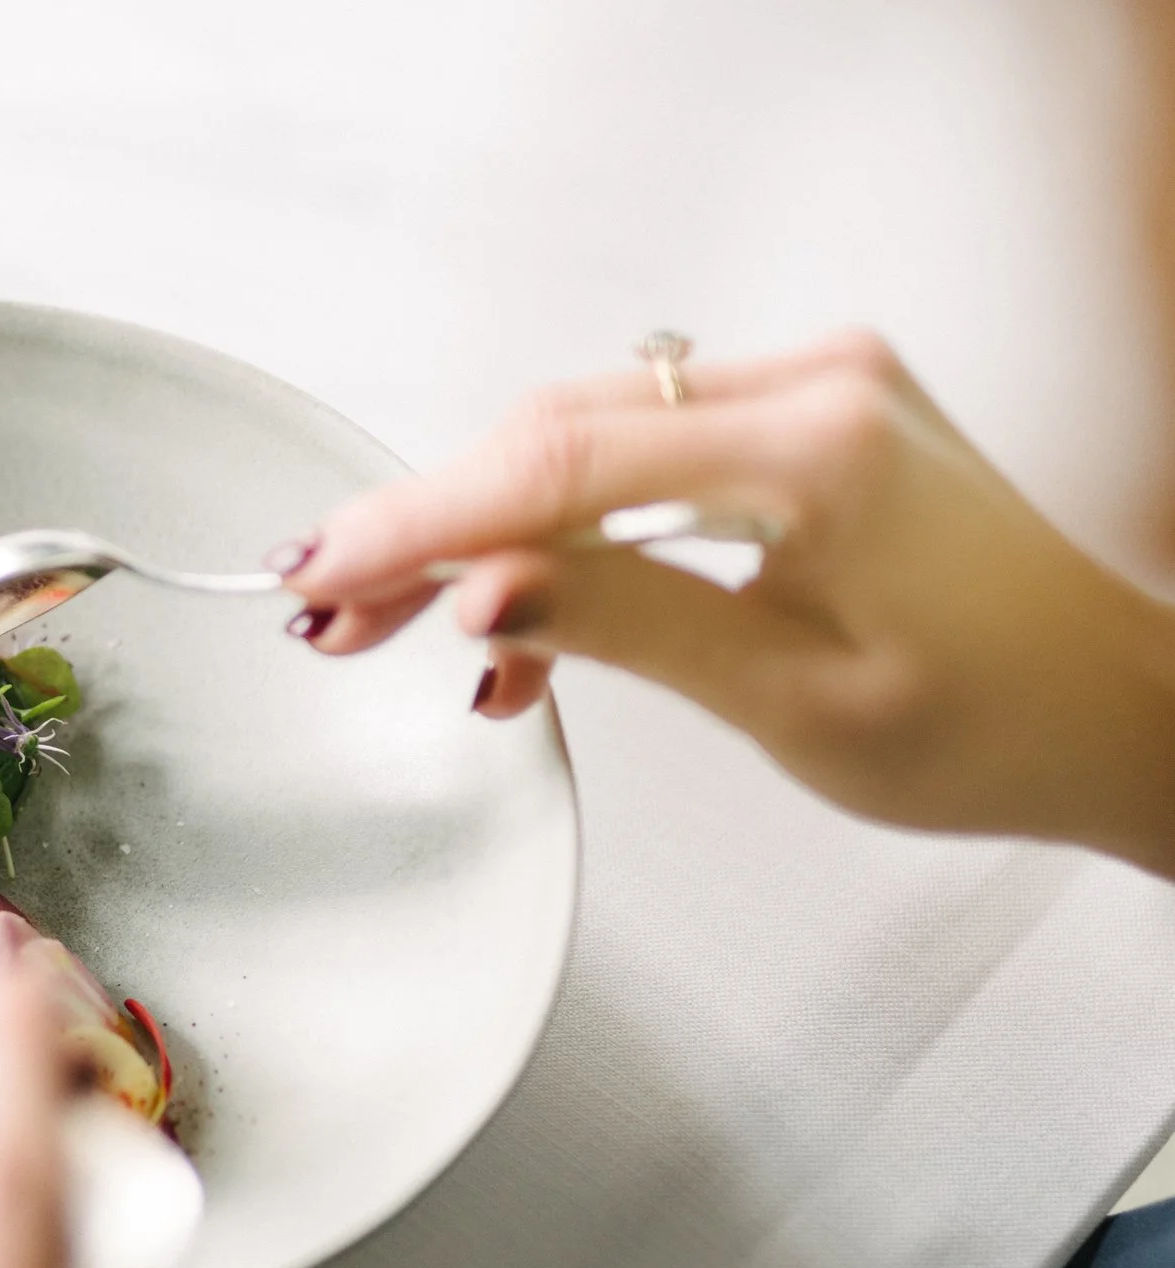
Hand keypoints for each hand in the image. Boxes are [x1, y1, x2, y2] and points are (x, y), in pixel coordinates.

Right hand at [279, 330, 1174, 877]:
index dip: (424, 521)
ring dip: (481, 533)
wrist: (1110, 712)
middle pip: (557, 438)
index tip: (326, 571)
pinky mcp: (798, 424)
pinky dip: (562, 533)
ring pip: (583, 445)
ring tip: (385, 624)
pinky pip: (638, 460)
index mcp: (816, 449)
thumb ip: (624, 625)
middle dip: (429, 527)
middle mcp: (810, 389)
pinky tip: (511, 624)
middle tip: (326, 608)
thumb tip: (478, 595)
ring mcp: (805, 394)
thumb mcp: (790, 696)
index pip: (562, 465)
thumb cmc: (996, 722)